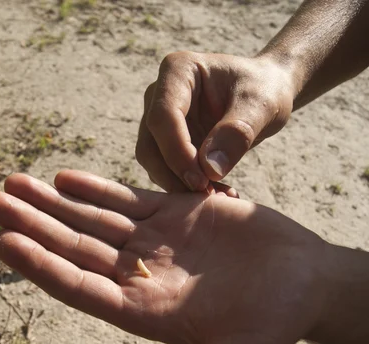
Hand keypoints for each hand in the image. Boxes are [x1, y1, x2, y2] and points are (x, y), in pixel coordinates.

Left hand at [0, 170, 329, 343]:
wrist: (305, 280)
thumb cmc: (276, 321)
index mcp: (142, 310)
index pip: (79, 285)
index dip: (41, 265)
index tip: (4, 242)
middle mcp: (137, 274)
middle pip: (72, 246)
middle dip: (30, 223)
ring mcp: (151, 241)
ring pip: (90, 217)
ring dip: (50, 200)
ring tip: (11, 183)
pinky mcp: (172, 212)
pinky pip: (125, 197)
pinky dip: (95, 188)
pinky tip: (63, 178)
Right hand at [137, 51, 296, 191]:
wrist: (267, 93)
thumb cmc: (265, 89)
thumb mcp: (261, 106)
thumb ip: (237, 133)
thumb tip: (209, 170)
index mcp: (178, 71)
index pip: (163, 116)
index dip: (177, 152)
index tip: (203, 181)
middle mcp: (159, 94)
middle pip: (150, 143)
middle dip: (175, 174)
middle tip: (209, 198)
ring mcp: (159, 120)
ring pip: (153, 161)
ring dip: (180, 185)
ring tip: (220, 197)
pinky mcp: (166, 142)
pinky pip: (166, 170)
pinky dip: (187, 186)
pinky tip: (217, 193)